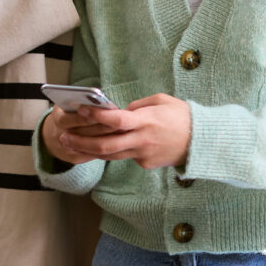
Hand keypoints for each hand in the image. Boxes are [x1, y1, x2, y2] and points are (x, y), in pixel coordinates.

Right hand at [41, 105, 116, 164]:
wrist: (52, 134)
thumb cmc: (66, 112)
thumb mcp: (69, 103)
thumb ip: (81, 101)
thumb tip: (101, 99)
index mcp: (59, 118)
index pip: (78, 118)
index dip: (94, 116)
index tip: (109, 111)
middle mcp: (60, 135)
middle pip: (87, 133)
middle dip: (105, 128)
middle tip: (122, 123)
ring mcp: (66, 149)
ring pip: (92, 146)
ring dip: (108, 138)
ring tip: (124, 132)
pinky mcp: (74, 158)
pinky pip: (92, 154)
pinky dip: (105, 148)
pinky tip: (117, 141)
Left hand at [60, 94, 191, 169]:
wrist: (201, 142)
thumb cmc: (182, 116)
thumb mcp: (161, 100)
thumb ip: (139, 105)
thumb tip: (122, 111)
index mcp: (146, 121)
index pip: (116, 120)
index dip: (97, 116)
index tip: (81, 110)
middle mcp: (142, 140)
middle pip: (105, 145)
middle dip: (81, 141)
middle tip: (63, 136)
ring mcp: (143, 155)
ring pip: (109, 156)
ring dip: (88, 150)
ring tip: (70, 145)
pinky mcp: (145, 164)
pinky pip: (125, 156)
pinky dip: (114, 151)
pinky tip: (102, 146)